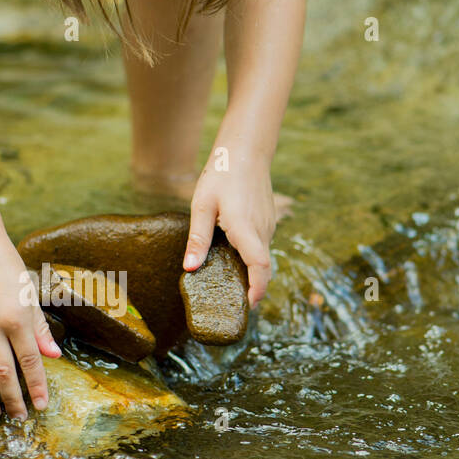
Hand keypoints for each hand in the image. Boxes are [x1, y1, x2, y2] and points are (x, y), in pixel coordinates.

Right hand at [0, 234, 60, 419]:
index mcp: (16, 318)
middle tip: (19, 418)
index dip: (36, 387)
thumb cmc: (7, 268)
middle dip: (12, 400)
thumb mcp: (30, 295)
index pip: (29, 362)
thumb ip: (40, 328)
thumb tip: (53, 356)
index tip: (42, 406)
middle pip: (2, 373)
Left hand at [183, 159, 277, 307]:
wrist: (246, 152)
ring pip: (262, 257)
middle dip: (252, 288)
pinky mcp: (268, 221)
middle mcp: (262, 230)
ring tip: (229, 282)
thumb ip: (198, 238)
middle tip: (233, 303)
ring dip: (250, 272)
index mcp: (245, 228)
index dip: (257, 289)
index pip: (259, 266)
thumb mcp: (202, 206)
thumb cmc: (221, 175)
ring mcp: (269, 226)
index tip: (249, 305)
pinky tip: (232, 255)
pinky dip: (251, 257)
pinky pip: (261, 246)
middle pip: (262, 267)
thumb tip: (190, 268)